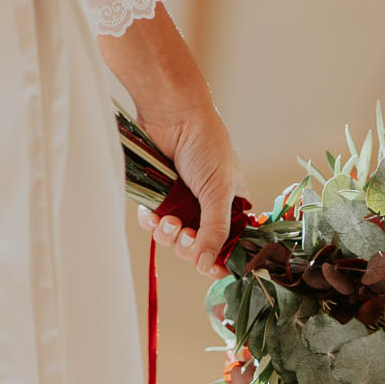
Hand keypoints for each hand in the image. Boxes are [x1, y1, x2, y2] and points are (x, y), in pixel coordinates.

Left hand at [135, 102, 249, 274]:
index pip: (231, 243)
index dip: (221, 258)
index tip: (212, 269)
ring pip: (174, 238)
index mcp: (232, 205)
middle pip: (198, 247)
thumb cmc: (206, 145)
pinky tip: (154, 213)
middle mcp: (207, 206)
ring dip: (169, 235)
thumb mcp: (219, 191)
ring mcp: (182, 202)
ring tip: (168, 220)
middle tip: (186, 234)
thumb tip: (206, 264)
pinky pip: (153, 223)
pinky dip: (152, 223)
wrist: (172, 115)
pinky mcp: (159, 196)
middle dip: (189, 245)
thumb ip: (215, 230)